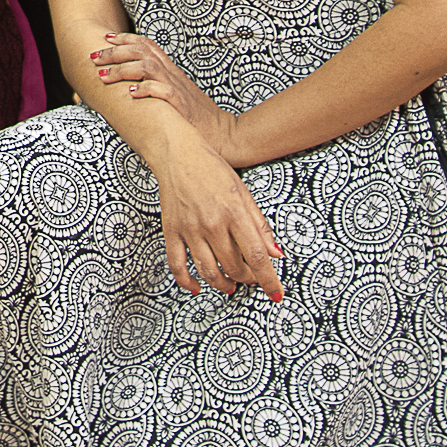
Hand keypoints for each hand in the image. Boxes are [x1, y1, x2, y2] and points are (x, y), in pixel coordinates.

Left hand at [90, 31, 238, 162]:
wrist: (226, 135)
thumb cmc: (198, 119)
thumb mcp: (177, 95)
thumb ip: (159, 85)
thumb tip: (132, 85)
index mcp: (171, 71)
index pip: (147, 45)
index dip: (125, 38)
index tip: (105, 37)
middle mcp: (173, 75)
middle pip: (142, 51)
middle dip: (115, 52)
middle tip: (94, 56)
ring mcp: (178, 89)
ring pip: (148, 67)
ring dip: (123, 69)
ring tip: (104, 76)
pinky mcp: (183, 106)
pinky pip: (163, 91)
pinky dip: (145, 89)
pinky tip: (130, 94)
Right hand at [152, 142, 284, 300]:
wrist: (177, 153)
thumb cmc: (211, 169)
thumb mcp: (243, 192)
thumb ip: (260, 225)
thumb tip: (275, 253)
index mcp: (234, 212)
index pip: (256, 255)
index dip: (268, 279)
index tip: (275, 293)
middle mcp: (212, 223)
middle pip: (234, 266)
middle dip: (247, 279)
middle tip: (252, 278)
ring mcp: (190, 229)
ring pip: (208, 271)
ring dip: (223, 284)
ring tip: (230, 285)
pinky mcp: (172, 231)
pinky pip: (177, 264)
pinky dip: (187, 281)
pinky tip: (197, 286)